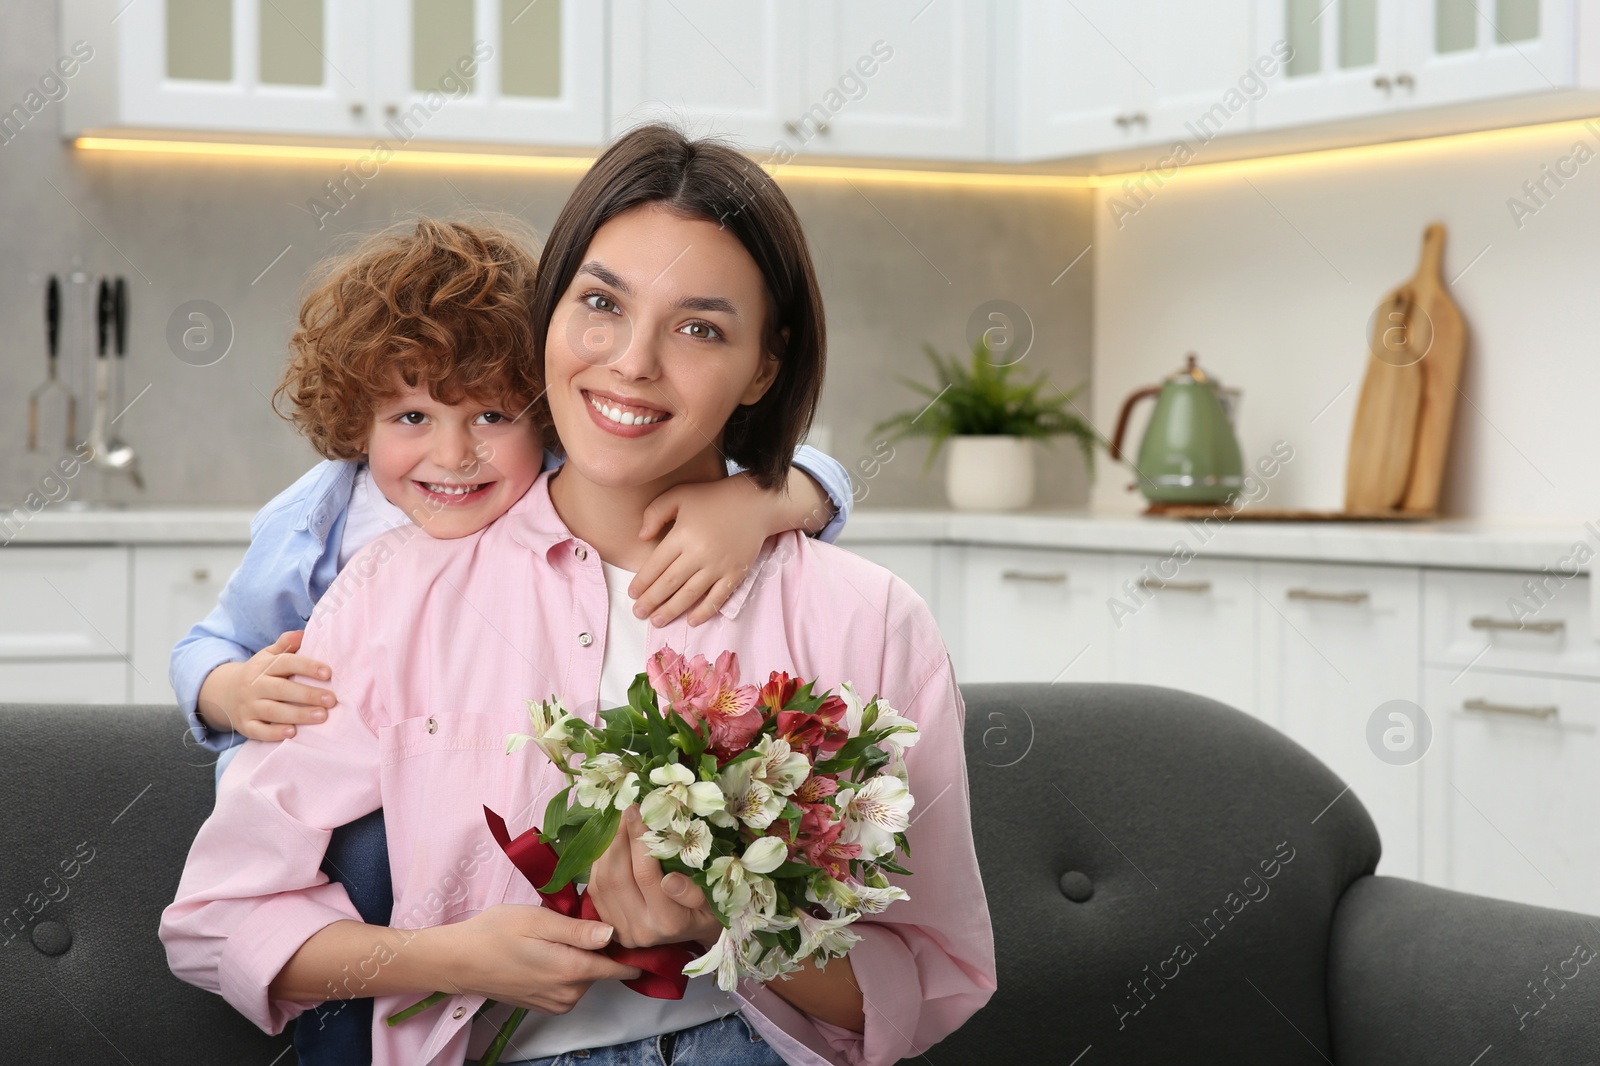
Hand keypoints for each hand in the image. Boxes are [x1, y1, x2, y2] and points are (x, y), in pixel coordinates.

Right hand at [195, 630, 334, 740]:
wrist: (224, 693)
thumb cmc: (259, 673)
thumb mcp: (268, 656)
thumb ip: (285, 645)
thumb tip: (302, 633)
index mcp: (263, 666)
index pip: (286, 663)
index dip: (307, 667)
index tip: (328, 673)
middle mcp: (254, 686)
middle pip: (281, 689)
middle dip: (307, 694)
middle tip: (332, 700)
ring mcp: (248, 706)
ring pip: (272, 711)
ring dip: (297, 715)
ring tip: (322, 716)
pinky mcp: (245, 725)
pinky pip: (258, 731)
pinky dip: (274, 733)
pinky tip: (292, 733)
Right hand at [433, 905, 640, 1013]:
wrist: (460, 961)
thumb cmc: (496, 932)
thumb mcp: (539, 920)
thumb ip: (578, 931)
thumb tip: (614, 934)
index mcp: (571, 971)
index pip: (619, 967)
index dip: (633, 950)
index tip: (642, 933)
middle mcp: (569, 994)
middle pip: (602, 968)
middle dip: (600, 946)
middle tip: (582, 918)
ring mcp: (557, 1003)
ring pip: (587, 976)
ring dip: (582, 956)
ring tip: (559, 933)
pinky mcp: (546, 1005)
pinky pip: (571, 985)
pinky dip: (568, 968)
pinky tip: (549, 950)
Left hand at [586, 805, 722, 949]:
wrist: (695, 933)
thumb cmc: (708, 909)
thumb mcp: (713, 900)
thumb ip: (694, 893)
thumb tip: (669, 880)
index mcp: (669, 923)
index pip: (646, 876)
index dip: (638, 839)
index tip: (638, 810)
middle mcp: (641, 930)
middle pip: (617, 877)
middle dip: (617, 838)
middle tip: (624, 810)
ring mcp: (621, 929)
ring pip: (602, 882)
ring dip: (606, 848)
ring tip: (617, 822)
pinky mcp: (608, 925)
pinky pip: (596, 889)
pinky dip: (599, 862)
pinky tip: (610, 843)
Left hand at [630, 477, 773, 626]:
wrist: (755, 502)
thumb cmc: (713, 498)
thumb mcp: (679, 494)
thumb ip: (655, 512)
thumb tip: (641, 537)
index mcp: (682, 535)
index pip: (656, 565)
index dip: (642, 582)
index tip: (632, 594)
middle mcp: (699, 553)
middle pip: (669, 583)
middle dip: (651, 601)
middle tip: (638, 613)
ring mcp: (718, 565)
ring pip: (689, 594)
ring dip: (671, 610)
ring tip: (657, 621)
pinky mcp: (736, 573)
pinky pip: (717, 598)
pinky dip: (704, 612)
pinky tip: (692, 621)